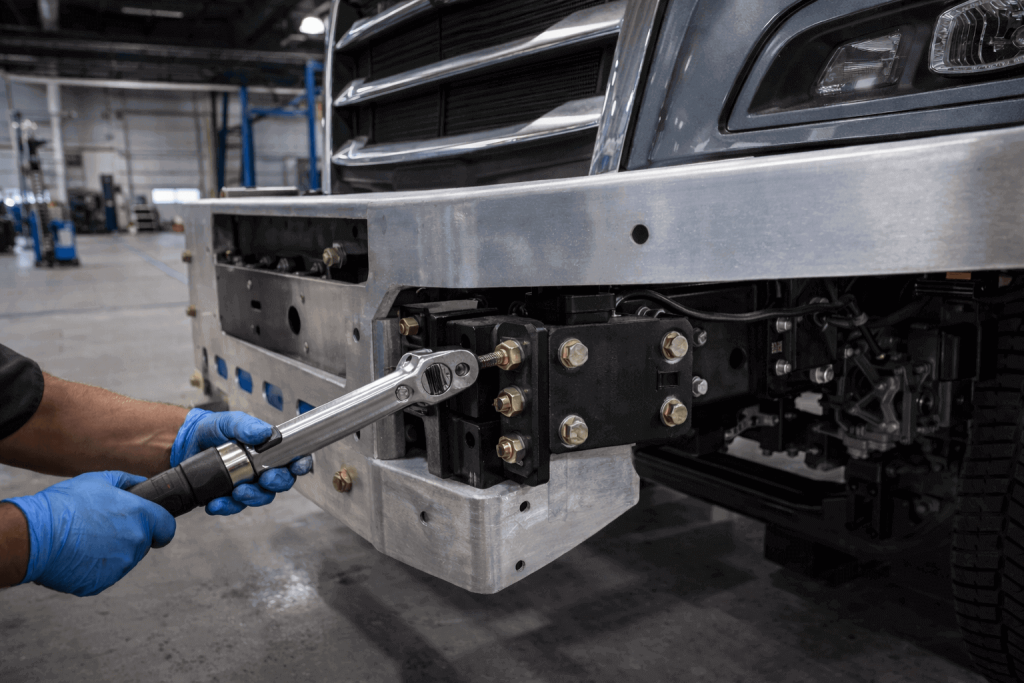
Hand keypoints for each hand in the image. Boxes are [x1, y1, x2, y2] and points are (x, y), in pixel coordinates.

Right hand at [3, 471, 175, 596]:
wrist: (34, 536)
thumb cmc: (66, 505)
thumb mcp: (99, 480)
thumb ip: (128, 482)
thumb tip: (143, 483)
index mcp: (140, 516)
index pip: (167, 528)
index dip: (160, 526)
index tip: (152, 527)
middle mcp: (136, 543)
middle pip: (143, 543)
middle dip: (129, 536)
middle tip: (102, 527)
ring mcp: (120, 566)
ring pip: (124, 559)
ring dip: (111, 551)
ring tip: (84, 539)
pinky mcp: (102, 583)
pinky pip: (105, 574)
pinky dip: (94, 567)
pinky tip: (77, 554)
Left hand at [172, 408, 312, 515]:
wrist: (184, 444)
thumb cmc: (212, 430)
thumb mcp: (228, 422)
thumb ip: (245, 425)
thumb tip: (263, 433)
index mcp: (268, 449)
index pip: (294, 459)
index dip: (301, 464)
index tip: (297, 466)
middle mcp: (262, 468)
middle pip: (282, 482)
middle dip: (276, 483)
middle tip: (265, 479)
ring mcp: (248, 483)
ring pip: (262, 497)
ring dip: (253, 497)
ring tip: (237, 491)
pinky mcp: (230, 496)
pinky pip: (235, 507)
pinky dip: (227, 506)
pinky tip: (217, 502)